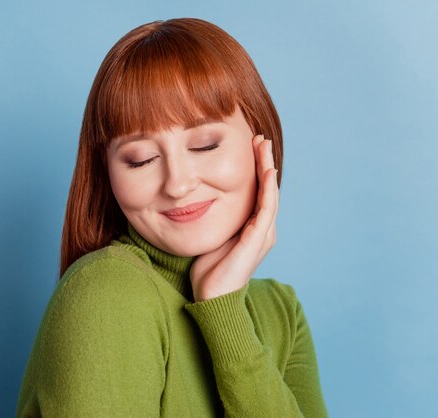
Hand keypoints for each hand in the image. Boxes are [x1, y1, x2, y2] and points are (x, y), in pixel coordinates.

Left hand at [190, 134, 278, 300]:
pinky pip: (266, 208)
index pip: (257, 191)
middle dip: (263, 161)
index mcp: (252, 227)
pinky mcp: (258, 239)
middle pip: (266, 187)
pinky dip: (268, 188)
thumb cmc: (209, 269)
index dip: (255, 167)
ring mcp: (263, 233)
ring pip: (269, 193)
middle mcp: (263, 228)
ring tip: (263, 145)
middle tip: (259, 137)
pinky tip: (267, 170)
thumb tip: (200, 197)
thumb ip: (216, 218)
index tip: (249, 145)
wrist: (212, 296)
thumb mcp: (212, 235)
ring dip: (267, 167)